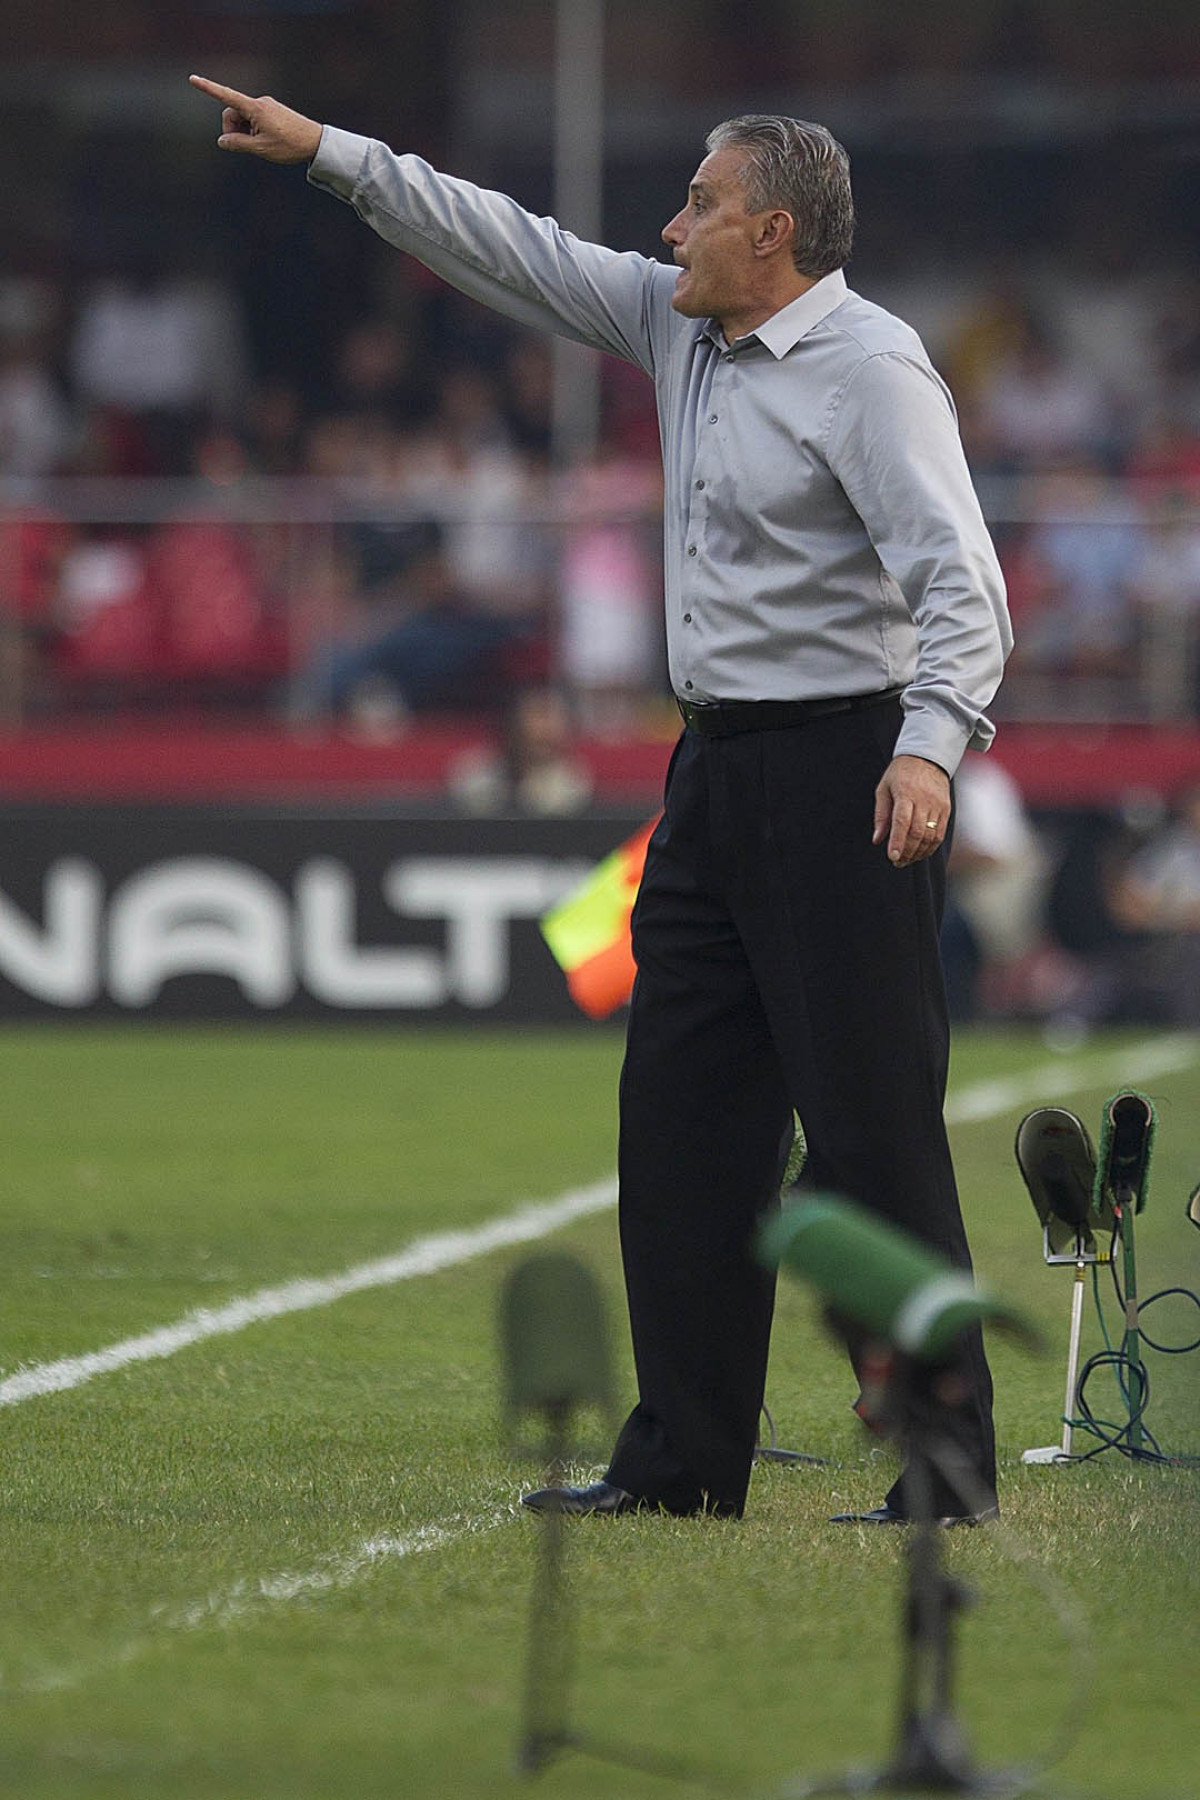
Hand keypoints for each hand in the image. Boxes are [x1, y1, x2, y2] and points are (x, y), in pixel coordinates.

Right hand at [189, 75, 322, 163]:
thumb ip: (238, 144)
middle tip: (245, 146)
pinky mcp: (273, 111)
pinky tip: (267, 141)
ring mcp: (267, 106)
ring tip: (260, 145)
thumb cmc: (290, 145)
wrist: (316, 142)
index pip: (226, 96)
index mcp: (255, 108)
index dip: (208, 89)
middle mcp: (260, 102)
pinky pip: (255, 119)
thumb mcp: (261, 148)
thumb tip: (222, 141)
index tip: (192, 79)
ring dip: (244, 132)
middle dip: (232, 129)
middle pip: (233, 113)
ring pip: (244, 118)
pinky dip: (253, 130)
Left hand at [872, 754, 949, 867]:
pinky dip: (930, 847)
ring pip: (930, 836)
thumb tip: (877, 839)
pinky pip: (940, 834)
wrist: (927, 758)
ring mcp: (937, 805)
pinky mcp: (946, 810)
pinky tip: (920, 853)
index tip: (892, 856)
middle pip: (917, 832)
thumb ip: (881, 815)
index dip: (897, 841)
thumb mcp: (884, 788)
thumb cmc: (901, 774)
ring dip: (918, 853)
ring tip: (906, 860)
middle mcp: (924, 800)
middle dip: (907, 852)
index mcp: (906, 793)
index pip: (902, 821)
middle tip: (897, 862)